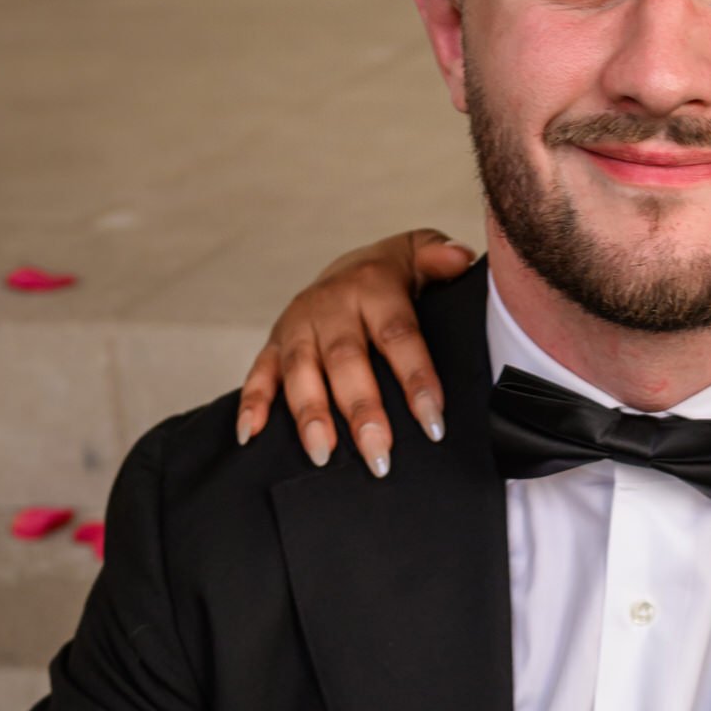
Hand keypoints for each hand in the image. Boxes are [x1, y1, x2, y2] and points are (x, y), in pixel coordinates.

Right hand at [236, 229, 475, 475]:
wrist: (347, 268)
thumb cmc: (393, 275)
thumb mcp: (418, 254)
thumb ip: (438, 256)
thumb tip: (460, 258)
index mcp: (372, 285)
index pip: (397, 335)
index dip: (415, 378)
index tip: (433, 422)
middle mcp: (330, 304)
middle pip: (346, 360)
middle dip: (361, 409)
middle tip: (378, 454)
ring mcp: (298, 325)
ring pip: (300, 372)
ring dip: (310, 415)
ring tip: (323, 455)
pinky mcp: (274, 343)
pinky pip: (258, 373)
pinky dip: (251, 404)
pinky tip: (251, 435)